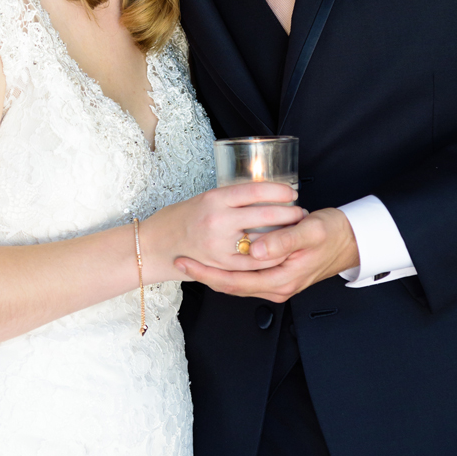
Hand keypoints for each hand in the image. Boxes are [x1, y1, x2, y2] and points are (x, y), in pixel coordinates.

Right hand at [151, 182, 305, 277]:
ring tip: (296, 230)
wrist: (156, 244)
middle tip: (300, 212)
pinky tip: (282, 252)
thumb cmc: (185, 218)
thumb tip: (270, 193)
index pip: (255, 190)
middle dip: (288, 214)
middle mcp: (217, 221)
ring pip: (263, 242)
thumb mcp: (208, 198)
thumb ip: (236, 199)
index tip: (292, 192)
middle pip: (264, 216)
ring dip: (284, 237)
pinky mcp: (220, 265)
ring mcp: (219, 245)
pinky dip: (271, 257)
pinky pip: (253, 264)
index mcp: (215, 198)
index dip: (278, 191)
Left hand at [177, 206, 359, 302]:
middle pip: (231, 286)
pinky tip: (216, 258)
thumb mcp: (311, 230)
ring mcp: (277, 284)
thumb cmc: (334, 232)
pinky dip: (228, 269)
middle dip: (203, 274)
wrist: (353, 240)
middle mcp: (277, 287)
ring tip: (190, 259)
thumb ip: (283, 240)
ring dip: (213, 272)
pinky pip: (246, 276)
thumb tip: (255, 249)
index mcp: (282, 280)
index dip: (207, 272)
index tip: (185, 259)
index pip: (234, 281)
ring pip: (237, 283)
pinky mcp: (277, 276)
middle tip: (179, 260)